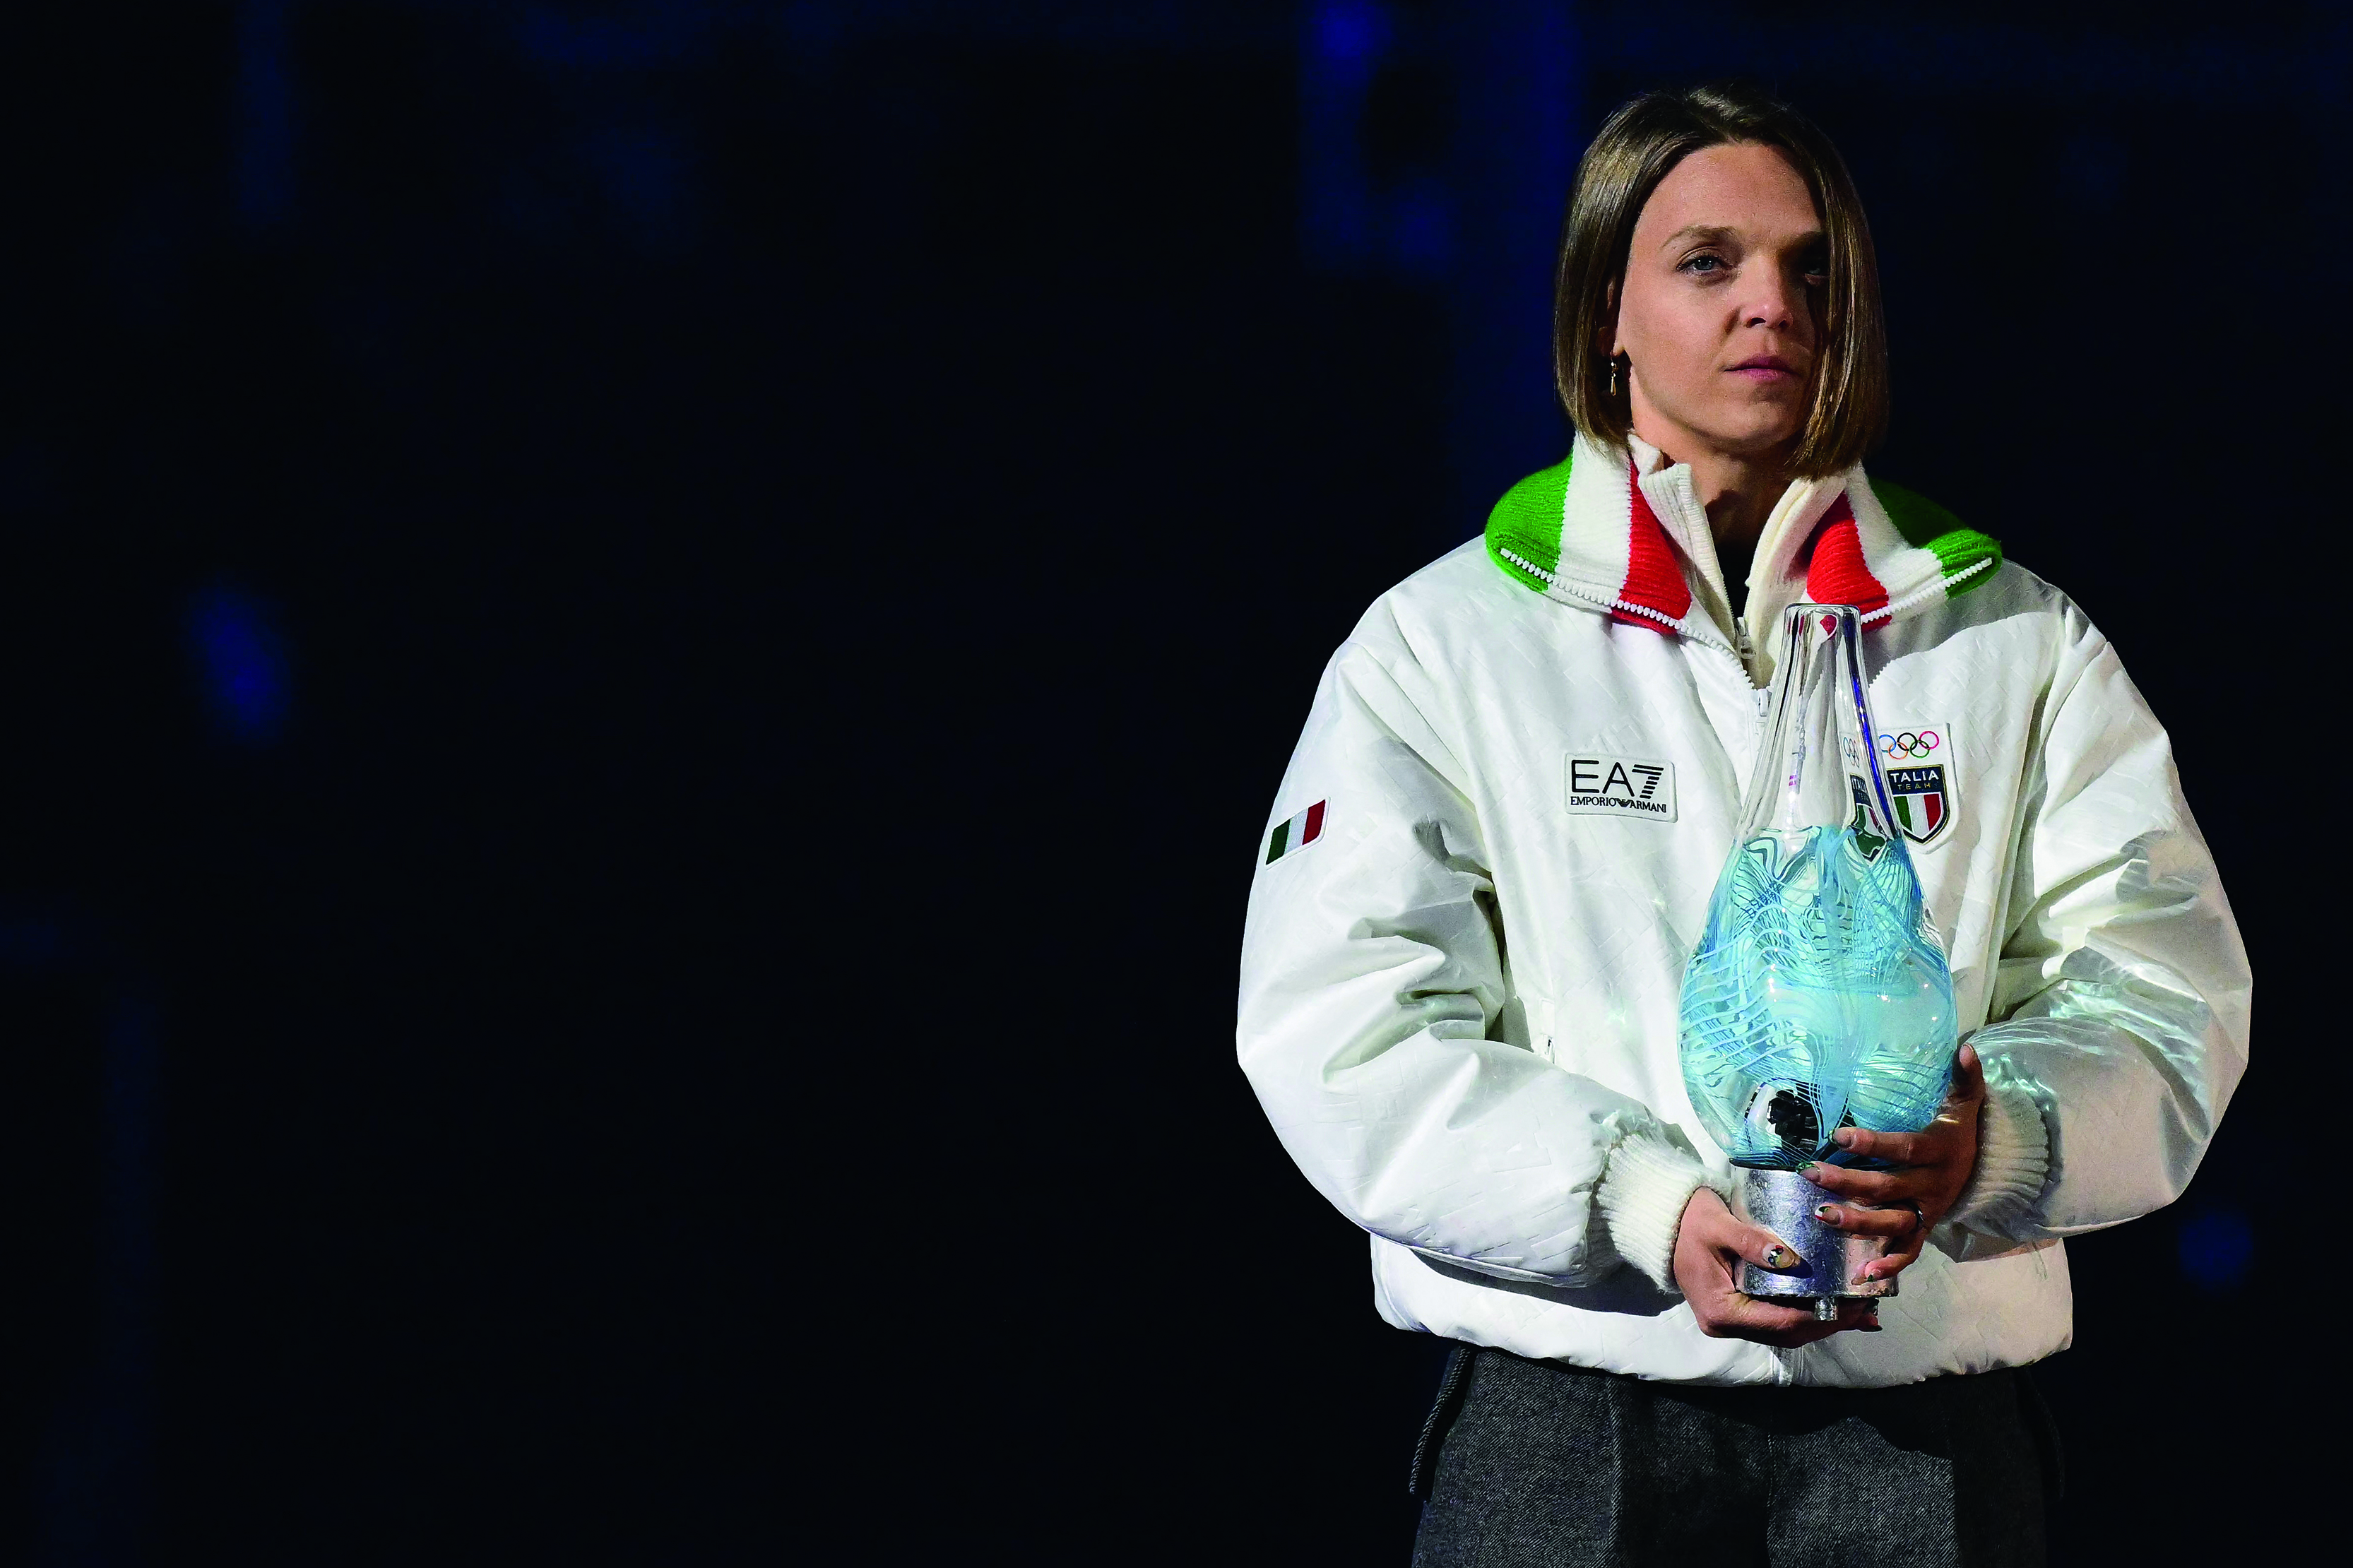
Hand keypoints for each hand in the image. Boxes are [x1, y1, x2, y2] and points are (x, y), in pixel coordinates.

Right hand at [1670, 1185, 1878, 1346]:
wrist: (1665, 1220)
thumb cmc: (1690, 1220)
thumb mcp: (1718, 1225)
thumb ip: (1752, 1242)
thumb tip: (1792, 1260)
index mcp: (1720, 1312)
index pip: (1780, 1323)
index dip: (1821, 1316)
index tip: (1853, 1304)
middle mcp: (1726, 1326)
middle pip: (1788, 1334)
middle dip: (1830, 1324)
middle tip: (1866, 1310)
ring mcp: (1733, 1321)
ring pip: (1786, 1332)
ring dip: (1823, 1322)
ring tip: (1859, 1311)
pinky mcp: (1739, 1311)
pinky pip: (1779, 1320)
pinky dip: (1808, 1315)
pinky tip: (1834, 1307)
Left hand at [1802, 1043, 1986, 1282]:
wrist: (1984, 1171)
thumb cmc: (1958, 1133)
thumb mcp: (1963, 1106)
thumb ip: (1963, 1079)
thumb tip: (1964, 1047)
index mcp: (1936, 1153)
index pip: (1901, 1148)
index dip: (1872, 1144)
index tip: (1838, 1135)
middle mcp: (1930, 1186)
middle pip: (1885, 1187)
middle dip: (1846, 1182)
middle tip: (1810, 1173)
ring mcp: (1925, 1212)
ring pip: (1890, 1221)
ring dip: (1856, 1221)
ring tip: (1820, 1215)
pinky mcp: (1923, 1230)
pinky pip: (1908, 1251)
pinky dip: (1888, 1263)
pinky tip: (1863, 1273)